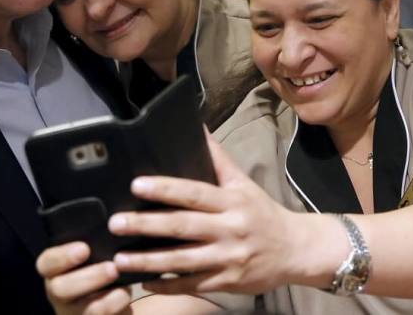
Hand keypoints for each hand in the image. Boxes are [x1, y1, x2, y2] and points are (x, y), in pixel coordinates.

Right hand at [36, 241, 131, 314]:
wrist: (109, 299)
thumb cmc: (97, 266)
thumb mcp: (89, 254)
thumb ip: (92, 243)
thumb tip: (112, 220)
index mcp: (55, 270)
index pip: (46, 263)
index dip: (62, 256)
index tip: (84, 248)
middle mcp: (59, 292)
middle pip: (60, 289)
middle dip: (89, 277)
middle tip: (112, 267)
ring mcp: (74, 312)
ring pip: (87, 309)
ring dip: (108, 296)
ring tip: (125, 285)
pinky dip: (117, 306)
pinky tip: (126, 294)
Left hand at [107, 137, 300, 295]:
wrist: (296, 250)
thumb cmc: (262, 212)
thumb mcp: (243, 182)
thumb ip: (218, 158)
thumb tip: (198, 128)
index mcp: (231, 201)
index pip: (194, 193)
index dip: (165, 189)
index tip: (136, 185)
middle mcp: (230, 229)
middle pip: (183, 226)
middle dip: (147, 225)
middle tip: (116, 223)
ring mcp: (228, 258)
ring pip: (183, 261)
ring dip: (149, 261)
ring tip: (119, 259)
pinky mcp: (227, 283)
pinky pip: (192, 285)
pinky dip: (167, 286)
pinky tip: (142, 282)